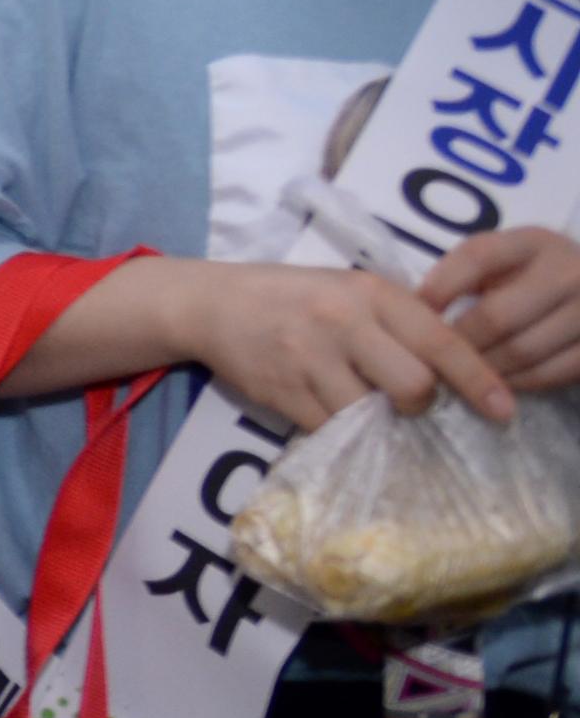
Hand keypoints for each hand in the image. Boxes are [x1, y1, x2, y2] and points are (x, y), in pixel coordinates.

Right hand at [178, 254, 516, 427]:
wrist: (214, 304)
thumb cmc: (296, 296)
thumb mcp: (352, 289)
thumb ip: (400, 320)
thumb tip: (452, 371)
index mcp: (370, 292)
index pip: (440, 341)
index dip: (477, 379)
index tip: (503, 409)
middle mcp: (342, 322)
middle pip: (413, 385)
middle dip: (418, 402)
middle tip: (403, 399)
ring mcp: (308, 359)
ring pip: (370, 414)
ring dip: (374, 420)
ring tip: (359, 402)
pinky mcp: (281, 392)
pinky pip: (330, 428)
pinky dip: (338, 428)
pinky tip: (326, 407)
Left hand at [425, 226, 579, 392]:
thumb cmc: (533, 276)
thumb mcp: (505, 260)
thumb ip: (466, 273)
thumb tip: (415, 308)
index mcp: (535, 243)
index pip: (478, 257)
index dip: (440, 287)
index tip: (414, 314)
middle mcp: (569, 272)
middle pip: (496, 316)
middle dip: (457, 343)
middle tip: (429, 360)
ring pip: (521, 351)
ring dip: (481, 369)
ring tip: (455, 377)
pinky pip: (548, 373)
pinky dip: (514, 383)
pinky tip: (494, 383)